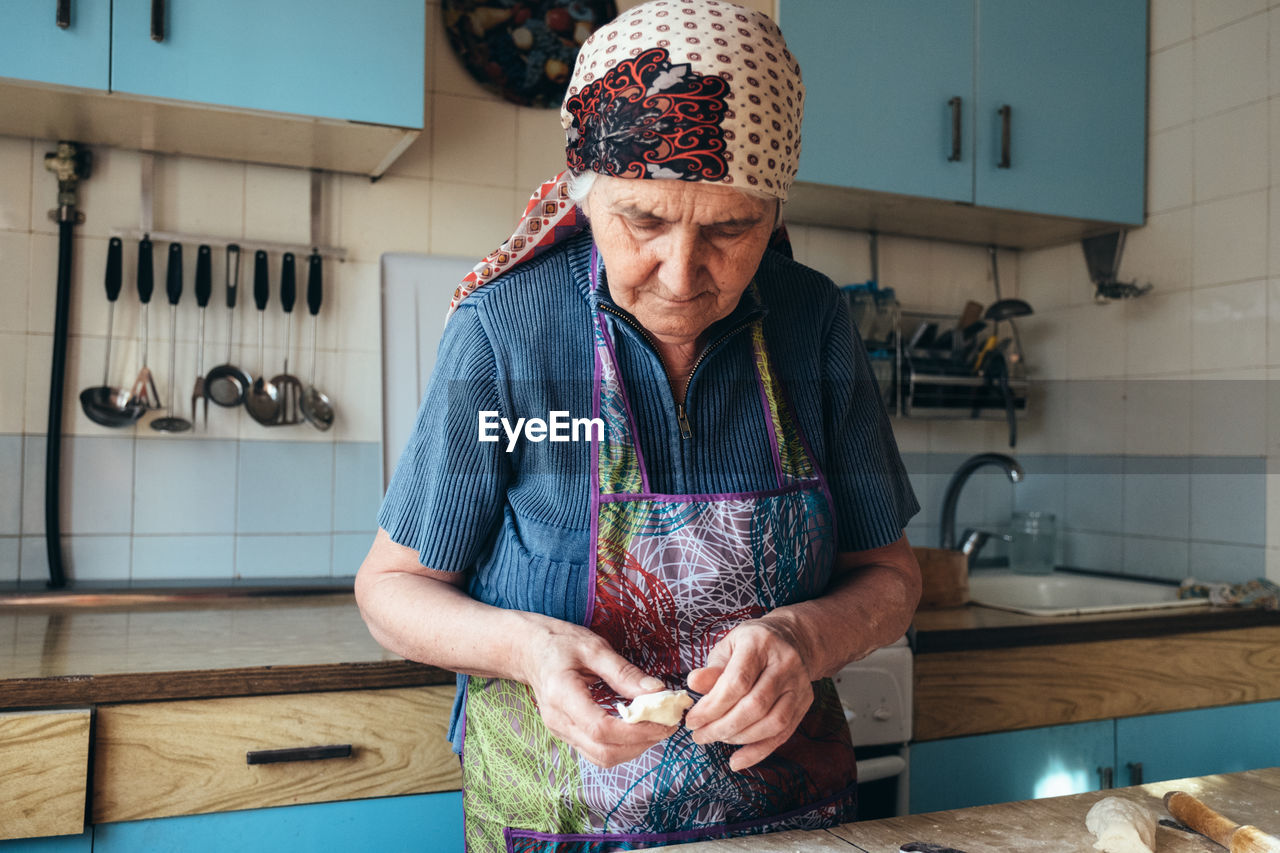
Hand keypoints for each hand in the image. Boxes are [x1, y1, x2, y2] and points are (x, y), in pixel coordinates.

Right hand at [518, 617, 676, 767]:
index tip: (664, 720)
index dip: (637, 731)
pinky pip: (596, 752)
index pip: (601, 729)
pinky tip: (637, 729)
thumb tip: (657, 692)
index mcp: (562, 695)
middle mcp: (558, 721)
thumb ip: (624, 672)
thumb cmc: (558, 643)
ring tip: (656, 727)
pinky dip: (621, 747)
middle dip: (641, 743)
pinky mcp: (567, 735)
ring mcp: (561, 732)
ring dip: (634, 749)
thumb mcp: (593, 647)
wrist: (528, 651)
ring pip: (602, 758)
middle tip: (667, 724)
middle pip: (604, 752)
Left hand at [683, 617, 815, 771]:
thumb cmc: (752, 644)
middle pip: (755, 705)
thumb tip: (693, 684)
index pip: (737, 681)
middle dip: (723, 726)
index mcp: (760, 644)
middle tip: (699, 736)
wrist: (794, 639)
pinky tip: (737, 760)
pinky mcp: (804, 703)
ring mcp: (798, 685)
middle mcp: (785, 663)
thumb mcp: (729, 647)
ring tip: (715, 739)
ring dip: (739, 739)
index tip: (693, 721)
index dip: (713, 706)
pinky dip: (759, 751)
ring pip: (773, 723)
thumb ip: (713, 669)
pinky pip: (783, 734)